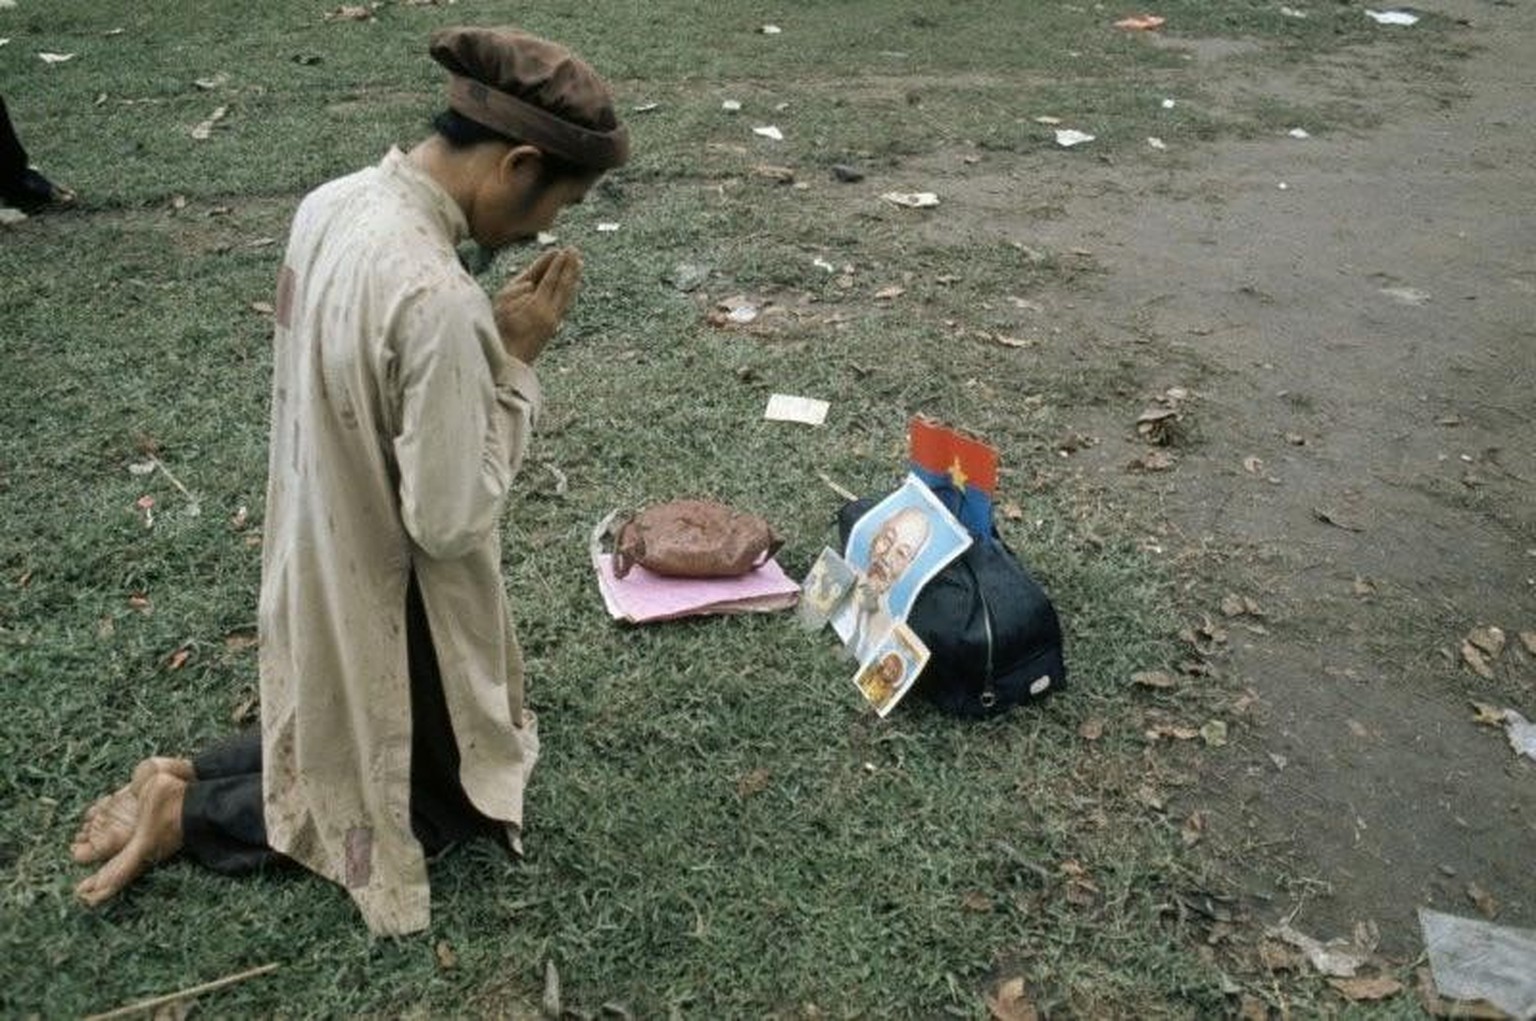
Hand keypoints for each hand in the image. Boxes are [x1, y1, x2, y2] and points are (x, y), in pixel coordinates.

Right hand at [492, 247, 582, 364]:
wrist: (509, 362)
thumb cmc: (499, 333)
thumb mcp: (501, 310)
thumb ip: (515, 293)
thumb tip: (530, 285)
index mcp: (537, 306)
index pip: (549, 279)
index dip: (556, 264)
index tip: (562, 250)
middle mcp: (548, 312)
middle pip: (563, 285)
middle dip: (569, 266)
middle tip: (574, 249)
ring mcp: (553, 320)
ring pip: (567, 294)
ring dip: (573, 277)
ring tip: (579, 262)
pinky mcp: (553, 326)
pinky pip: (565, 304)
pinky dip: (570, 291)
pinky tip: (574, 285)